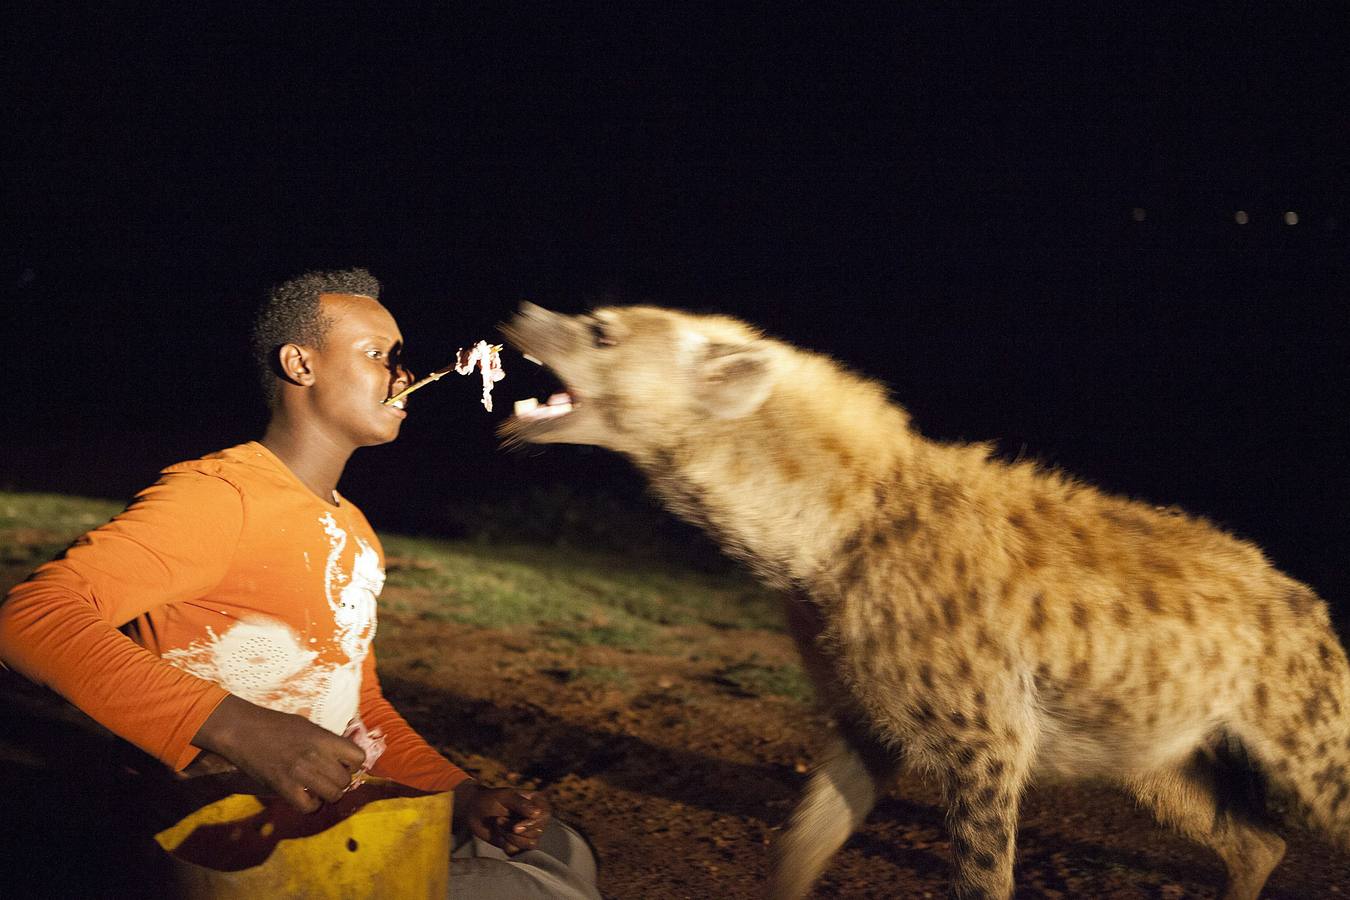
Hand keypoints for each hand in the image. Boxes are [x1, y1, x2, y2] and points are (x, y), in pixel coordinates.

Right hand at [191, 694, 366, 812]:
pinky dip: (311, 805)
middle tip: (329, 777)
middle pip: (346, 780)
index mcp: (324, 738)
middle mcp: (316, 756)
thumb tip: (344, 756)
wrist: (243, 730)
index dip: (353, 763)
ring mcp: (300, 773)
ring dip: (329, 794)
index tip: (344, 763)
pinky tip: (307, 797)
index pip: (358, 757)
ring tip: (319, 788)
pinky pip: (309, 807)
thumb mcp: (309, 726)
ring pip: (333, 795)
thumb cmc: (276, 725)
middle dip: (341, 781)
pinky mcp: (283, 787)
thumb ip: (328, 741)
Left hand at [455, 780, 551, 853]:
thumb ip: (520, 803)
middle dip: (514, 831)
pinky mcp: (519, 844)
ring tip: (498, 825)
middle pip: (537, 833)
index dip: (531, 824)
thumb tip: (538, 813)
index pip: (544, 817)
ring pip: (530, 844)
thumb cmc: (490, 799)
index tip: (515, 827)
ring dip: (510, 837)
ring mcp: (529, 832)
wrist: (474, 811)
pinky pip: (519, 852)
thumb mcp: (504, 796)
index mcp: (537, 802)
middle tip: (499, 820)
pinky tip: (499, 835)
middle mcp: (537, 818)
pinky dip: (506, 845)